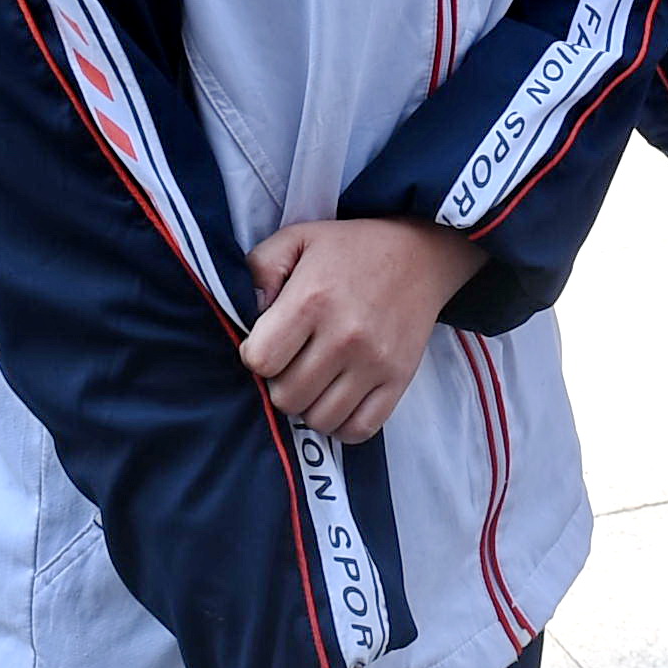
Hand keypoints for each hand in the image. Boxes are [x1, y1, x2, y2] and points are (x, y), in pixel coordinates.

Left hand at [240, 215, 483, 439]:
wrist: (419, 255)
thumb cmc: (350, 249)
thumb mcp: (297, 238)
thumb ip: (259, 267)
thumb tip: (249, 314)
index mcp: (312, 300)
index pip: (260, 361)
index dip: (256, 355)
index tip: (269, 343)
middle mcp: (345, 336)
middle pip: (287, 396)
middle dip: (280, 382)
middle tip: (293, 362)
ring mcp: (375, 362)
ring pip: (319, 419)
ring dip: (309, 405)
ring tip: (315, 380)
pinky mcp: (398, 380)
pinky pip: (359, 429)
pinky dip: (341, 424)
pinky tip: (337, 400)